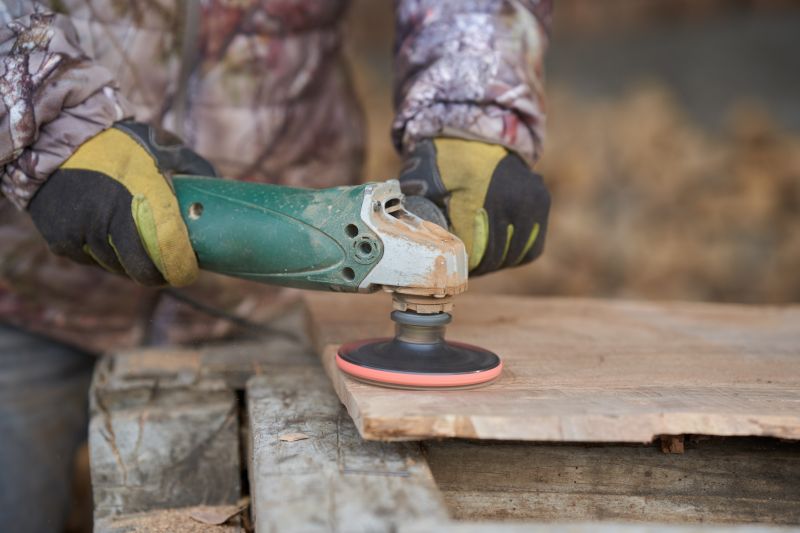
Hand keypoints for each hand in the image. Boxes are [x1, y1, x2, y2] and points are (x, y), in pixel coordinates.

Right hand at [28, 121, 216, 285]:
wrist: (54, 136)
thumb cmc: (118, 142)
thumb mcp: (161, 145)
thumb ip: (192, 166)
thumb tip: (219, 189)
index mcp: (140, 198)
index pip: (168, 249)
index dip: (182, 268)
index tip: (190, 272)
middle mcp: (109, 220)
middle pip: (141, 270)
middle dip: (158, 275)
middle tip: (169, 271)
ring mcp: (82, 233)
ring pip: (116, 267)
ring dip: (130, 265)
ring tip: (141, 253)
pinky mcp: (62, 241)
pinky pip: (91, 261)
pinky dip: (104, 256)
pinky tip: (111, 241)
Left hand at [398, 138, 549, 274]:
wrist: (477, 132)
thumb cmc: (445, 160)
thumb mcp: (423, 180)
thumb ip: (417, 211)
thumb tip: (407, 243)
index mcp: (478, 197)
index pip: (471, 251)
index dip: (459, 265)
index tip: (448, 269)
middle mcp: (510, 200)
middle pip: (493, 256)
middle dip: (476, 267)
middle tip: (461, 270)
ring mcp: (531, 201)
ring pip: (514, 255)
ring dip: (496, 263)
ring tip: (478, 263)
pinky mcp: (541, 202)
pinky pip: (531, 246)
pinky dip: (515, 254)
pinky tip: (499, 254)